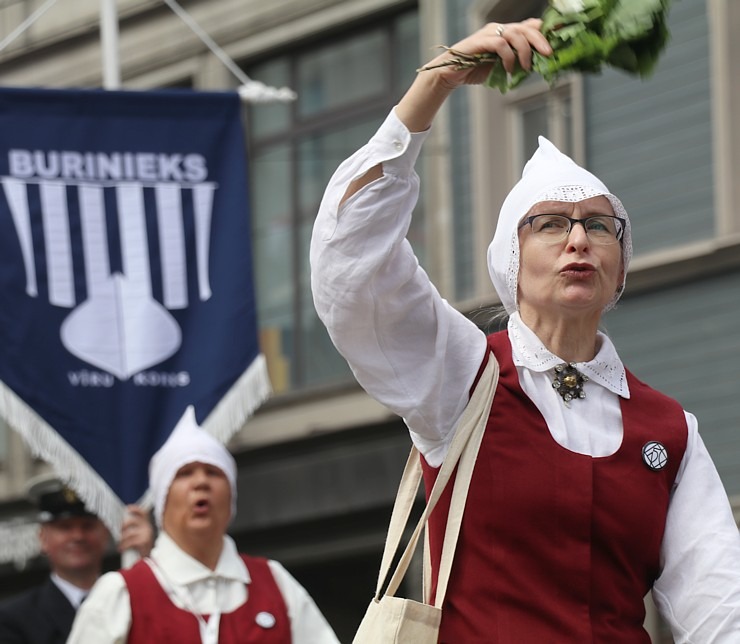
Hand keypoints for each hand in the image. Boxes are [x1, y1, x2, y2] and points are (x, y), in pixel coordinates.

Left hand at [118, 504, 154, 556]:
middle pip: (133, 521)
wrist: (151, 561)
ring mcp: (146, 534)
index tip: (127, 508)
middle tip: (119, 532)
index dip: (135, 509)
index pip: (143, 513)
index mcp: (148, 524)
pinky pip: (130, 542)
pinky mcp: (144, 542)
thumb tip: (123, 524)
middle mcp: (148, 527)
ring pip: (130, 532)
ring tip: (119, 544)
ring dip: (122, 539)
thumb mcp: (141, 536)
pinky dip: (123, 545)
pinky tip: (120, 549)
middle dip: (124, 526)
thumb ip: (136, 530)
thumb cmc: (143, 548)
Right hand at [397, 19, 551, 131]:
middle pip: (527, 27)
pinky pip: (501, 44)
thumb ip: (517, 61)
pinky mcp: (481, 41)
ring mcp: (490, 33)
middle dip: (540, 40)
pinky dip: (508, 57)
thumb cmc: (475, 70)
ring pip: (516, 34)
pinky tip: (509, 69)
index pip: (530, 26)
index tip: (560, 37)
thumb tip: (536, 63)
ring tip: (526, 67)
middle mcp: (499, 29)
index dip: (546, 30)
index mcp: (506, 33)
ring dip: (525, 51)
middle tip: (548, 54)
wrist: (451, 74)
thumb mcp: (501, 66)